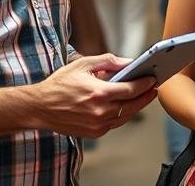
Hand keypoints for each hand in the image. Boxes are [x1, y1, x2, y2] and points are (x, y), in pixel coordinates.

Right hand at [29, 53, 156, 137]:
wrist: (40, 107)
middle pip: (132, 104)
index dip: (145, 84)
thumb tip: (128, 62)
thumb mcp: (83, 64)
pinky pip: (115, 123)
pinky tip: (128, 105)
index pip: (131, 89)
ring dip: (137, 105)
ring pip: (126, 116)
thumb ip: (108, 61)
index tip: (153, 78)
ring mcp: (98, 125)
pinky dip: (123, 114)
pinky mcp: (94, 133)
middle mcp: (101, 112)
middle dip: (146, 95)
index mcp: (99, 93)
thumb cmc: (60, 84)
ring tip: (145, 95)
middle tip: (154, 86)